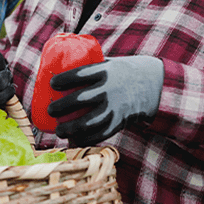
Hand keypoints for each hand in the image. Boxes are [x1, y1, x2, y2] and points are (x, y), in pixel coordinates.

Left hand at [47, 55, 163, 145]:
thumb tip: (58, 67)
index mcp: (105, 71)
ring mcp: (115, 107)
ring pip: (88, 122)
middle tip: (50, 110)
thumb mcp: (108, 63)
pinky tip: (73, 140)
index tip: (52, 83)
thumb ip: (88, 66)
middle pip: (79, 99)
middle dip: (60, 107)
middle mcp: (109, 89)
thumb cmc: (121, 72)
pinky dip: (85, 139)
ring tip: (59, 130)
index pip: (79, 74)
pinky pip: (100, 134)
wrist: (153, 84)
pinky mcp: (119, 122)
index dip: (63, 80)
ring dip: (70, 128)